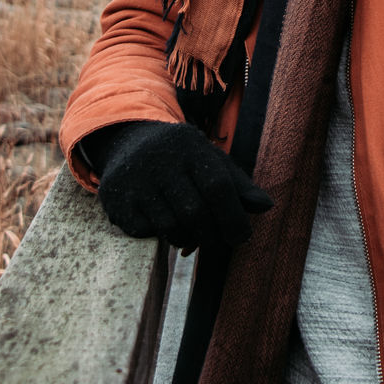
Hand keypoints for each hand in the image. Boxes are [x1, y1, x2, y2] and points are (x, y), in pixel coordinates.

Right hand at [86, 120, 272, 249]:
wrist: (129, 142)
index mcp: (190, 146)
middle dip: (211, 235)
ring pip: (171, 227)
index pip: (217, 186)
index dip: (233, 217)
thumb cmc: (181, 157)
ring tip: (191, 232)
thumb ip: (237, 184)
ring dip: (186, 239)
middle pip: (195, 212)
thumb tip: (266, 206)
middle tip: (218, 241)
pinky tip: (161, 222)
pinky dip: (159, 235)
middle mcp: (161, 160)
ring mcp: (136, 180)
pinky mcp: (117, 199)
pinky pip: (146, 232)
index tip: (242, 237)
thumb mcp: (210, 160)